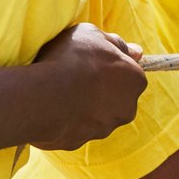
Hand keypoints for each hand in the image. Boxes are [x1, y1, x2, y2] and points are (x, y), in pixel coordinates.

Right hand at [26, 23, 146, 150]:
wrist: (42, 96)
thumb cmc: (71, 59)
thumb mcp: (93, 35)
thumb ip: (117, 43)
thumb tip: (136, 52)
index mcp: (135, 81)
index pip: (129, 73)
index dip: (109, 66)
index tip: (91, 62)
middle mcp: (126, 109)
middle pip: (115, 97)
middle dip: (99, 89)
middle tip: (76, 77)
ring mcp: (103, 129)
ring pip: (95, 116)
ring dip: (82, 106)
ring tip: (59, 92)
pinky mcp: (78, 143)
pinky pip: (73, 129)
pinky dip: (64, 120)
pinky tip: (50, 108)